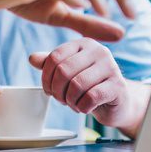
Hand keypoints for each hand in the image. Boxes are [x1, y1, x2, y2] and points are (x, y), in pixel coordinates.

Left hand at [29, 38, 143, 132]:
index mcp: (84, 44)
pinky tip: (84, 108)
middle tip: (61, 100)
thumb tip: (32, 58)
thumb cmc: (90, 86)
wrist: (118, 102)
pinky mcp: (118, 86)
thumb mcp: (69, 72)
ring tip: (73, 104)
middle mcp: (99, 51)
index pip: (55, 57)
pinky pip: (91, 97)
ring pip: (77, 85)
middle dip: (57, 91)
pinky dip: (82, 107)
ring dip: (69, 101)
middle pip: (64, 71)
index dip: (46, 77)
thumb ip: (51, 64)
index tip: (48, 90)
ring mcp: (111, 67)